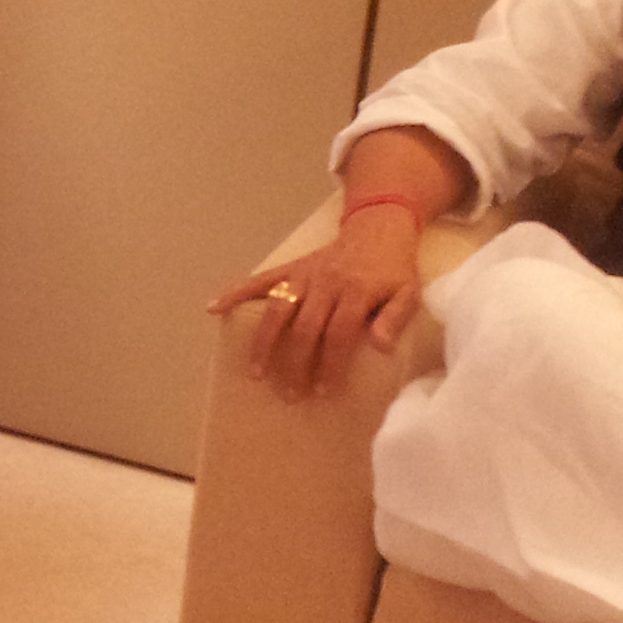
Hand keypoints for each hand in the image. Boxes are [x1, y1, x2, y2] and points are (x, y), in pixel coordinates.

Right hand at [210, 205, 425, 400]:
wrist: (377, 228)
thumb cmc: (393, 269)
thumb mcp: (408, 292)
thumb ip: (396, 318)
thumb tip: (381, 347)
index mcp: (356, 292)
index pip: (340, 333)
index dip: (331, 364)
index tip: (323, 391)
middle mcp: (325, 283)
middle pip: (305, 327)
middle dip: (296, 363)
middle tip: (290, 394)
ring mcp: (304, 275)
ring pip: (279, 309)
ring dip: (265, 342)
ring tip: (257, 372)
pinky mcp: (290, 268)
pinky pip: (260, 280)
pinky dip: (235, 292)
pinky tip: (213, 308)